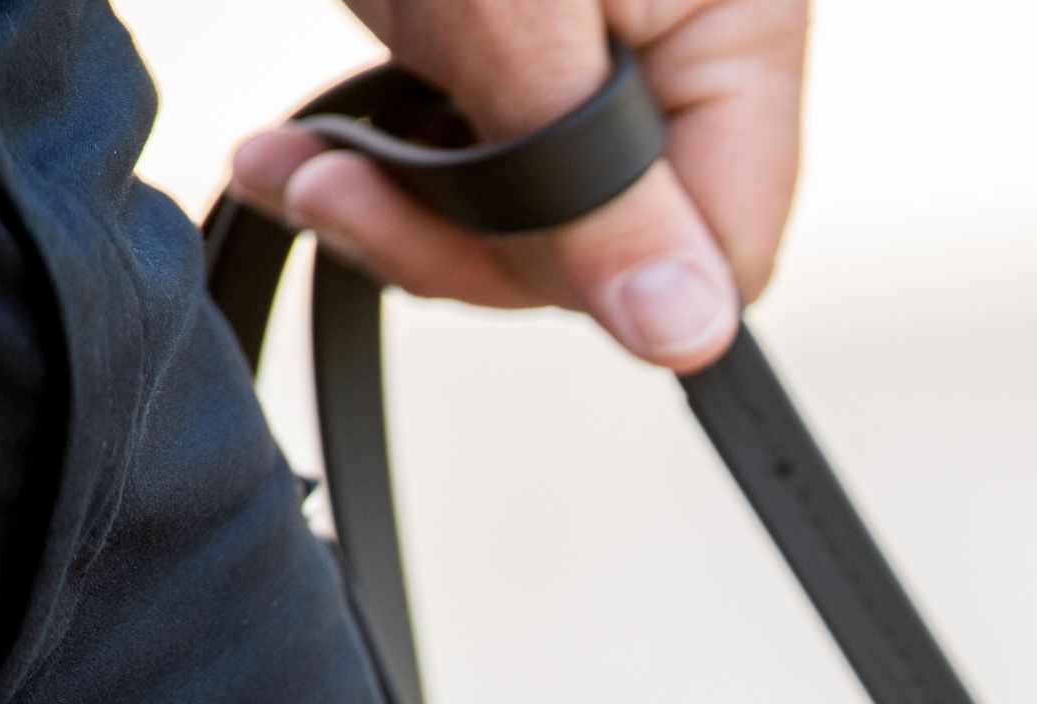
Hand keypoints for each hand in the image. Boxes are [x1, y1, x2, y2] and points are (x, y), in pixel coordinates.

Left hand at [228, 0, 806, 371]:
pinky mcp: (523, 35)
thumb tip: (688, 338)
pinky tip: (315, 141)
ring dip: (407, 208)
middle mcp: (691, 47)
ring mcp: (606, 43)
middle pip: (619, 240)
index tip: (443, 235)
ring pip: (537, 208)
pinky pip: (484, 149)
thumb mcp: (504, 10)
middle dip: (463, 239)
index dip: (590, 274)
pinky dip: (396, 160)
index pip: (718, 249)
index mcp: (742, 34)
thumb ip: (586, 179)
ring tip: (294, 163)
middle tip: (326, 186)